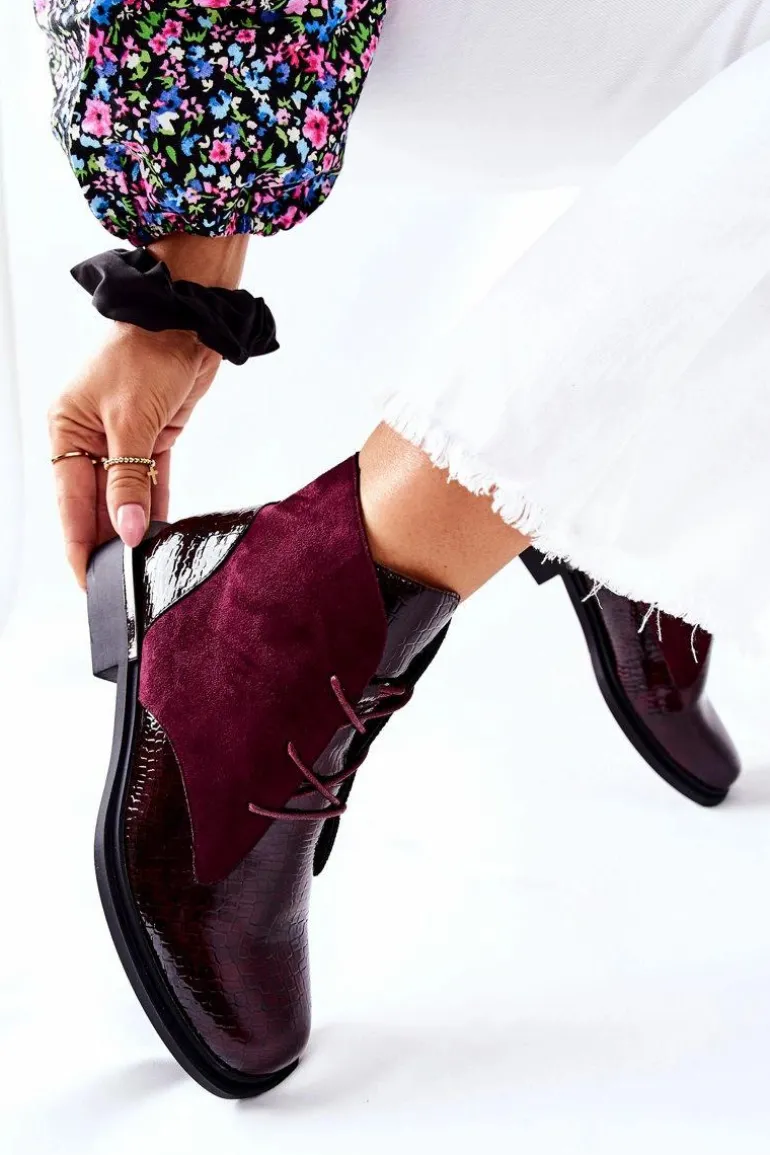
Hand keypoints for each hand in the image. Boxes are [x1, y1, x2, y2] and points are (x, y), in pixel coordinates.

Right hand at [48, 322, 221, 587]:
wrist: (187, 318)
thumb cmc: (147, 353)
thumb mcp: (132, 422)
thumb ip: (129, 481)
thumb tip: (128, 531)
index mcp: (66, 430)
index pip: (70, 503)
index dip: (80, 545)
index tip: (89, 581)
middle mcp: (88, 437)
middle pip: (95, 504)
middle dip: (108, 542)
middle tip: (121, 583)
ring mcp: (122, 438)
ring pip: (124, 496)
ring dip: (133, 527)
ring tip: (141, 566)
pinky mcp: (154, 437)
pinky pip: (151, 481)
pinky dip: (155, 506)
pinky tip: (158, 535)